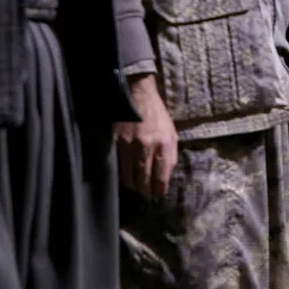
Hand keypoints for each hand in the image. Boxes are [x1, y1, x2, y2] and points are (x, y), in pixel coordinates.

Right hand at [114, 74, 177, 197]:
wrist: (139, 94)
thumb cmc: (157, 116)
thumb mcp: (171, 134)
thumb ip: (170, 156)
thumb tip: (165, 178)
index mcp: (165, 144)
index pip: (161, 178)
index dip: (158, 190)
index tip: (157, 193)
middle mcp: (147, 146)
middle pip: (144, 181)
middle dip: (145, 190)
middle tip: (145, 191)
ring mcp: (130, 145)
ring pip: (129, 178)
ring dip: (133, 184)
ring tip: (135, 184)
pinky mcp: (116, 142)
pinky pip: (118, 166)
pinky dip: (122, 173)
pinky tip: (125, 173)